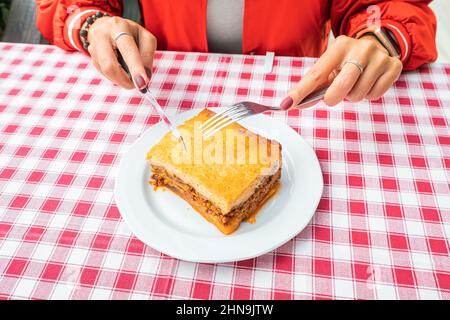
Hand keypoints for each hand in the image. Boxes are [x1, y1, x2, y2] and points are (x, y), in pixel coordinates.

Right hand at [87, 16, 156, 89]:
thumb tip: (145, 77)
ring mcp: (93, 46)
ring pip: (106, 71)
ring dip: (120, 79)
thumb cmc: (132, 34)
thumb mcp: (145, 38)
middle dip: (124, 80)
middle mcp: (103, 34)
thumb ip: (148, 56)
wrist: (108, 26)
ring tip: (129, 75)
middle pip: (109, 65)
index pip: (128, 50)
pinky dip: (115, 76)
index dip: (135, 68)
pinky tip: (120, 68)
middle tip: (135, 86)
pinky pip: (104, 73)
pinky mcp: (91, 56)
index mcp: (119, 27)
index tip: (142, 83)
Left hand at [279, 35, 402, 108]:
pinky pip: (375, 96)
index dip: (301, 92)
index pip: (316, 74)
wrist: (378, 47)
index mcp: (340, 46)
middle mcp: (361, 48)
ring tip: (354, 85)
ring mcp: (380, 57)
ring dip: (352, 96)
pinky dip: (368, 95)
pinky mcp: (394, 67)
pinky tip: (368, 84)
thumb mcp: (330, 68)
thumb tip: (291, 104)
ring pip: (358, 94)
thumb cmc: (347, 62)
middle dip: (333, 98)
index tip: (287, 104)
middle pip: (341, 86)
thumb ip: (312, 87)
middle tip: (332, 97)